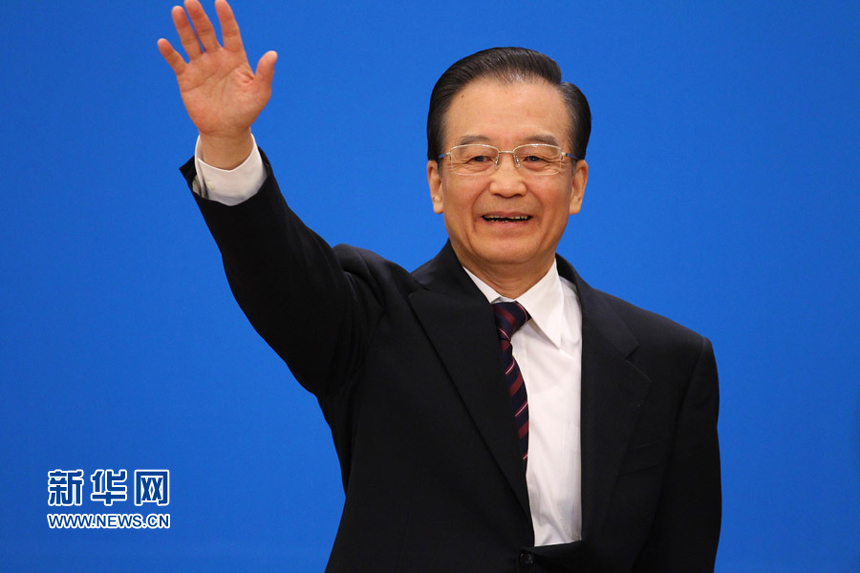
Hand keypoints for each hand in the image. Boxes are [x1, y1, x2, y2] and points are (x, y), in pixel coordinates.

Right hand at [157, 0, 275, 167]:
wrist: (226, 130)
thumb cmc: (246, 111)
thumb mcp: (260, 94)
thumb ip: (265, 74)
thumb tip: (273, 54)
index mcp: (235, 57)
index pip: (230, 32)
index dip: (226, 18)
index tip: (220, 2)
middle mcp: (216, 57)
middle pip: (207, 32)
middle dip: (199, 17)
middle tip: (191, 0)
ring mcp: (200, 66)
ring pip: (190, 42)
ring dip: (183, 27)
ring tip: (177, 11)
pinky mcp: (186, 78)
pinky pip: (177, 62)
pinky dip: (170, 53)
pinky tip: (164, 43)